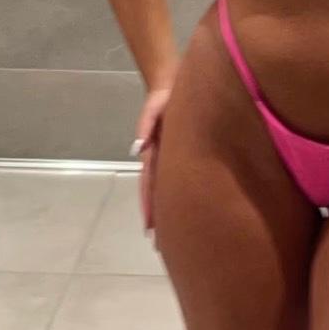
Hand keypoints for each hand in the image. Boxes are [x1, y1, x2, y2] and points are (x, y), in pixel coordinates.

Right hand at [133, 86, 172, 237]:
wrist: (174, 86)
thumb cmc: (164, 97)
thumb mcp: (155, 107)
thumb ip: (146, 123)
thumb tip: (140, 147)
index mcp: (153, 152)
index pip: (149, 184)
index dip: (149, 205)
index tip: (149, 227)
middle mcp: (161, 159)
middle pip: (158, 193)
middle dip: (158, 217)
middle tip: (159, 244)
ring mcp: (172, 157)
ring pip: (168, 189)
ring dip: (168, 210)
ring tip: (172, 235)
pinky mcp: (183, 152)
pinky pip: (181, 178)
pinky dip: (180, 194)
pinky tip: (188, 209)